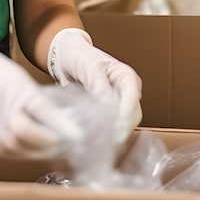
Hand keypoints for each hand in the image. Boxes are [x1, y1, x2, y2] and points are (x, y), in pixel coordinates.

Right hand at [0, 29, 82, 158]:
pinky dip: (16, 153)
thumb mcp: (19, 78)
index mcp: (16, 87)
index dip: (62, 127)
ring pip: (13, 146)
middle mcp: (0, 103)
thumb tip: (61, 124)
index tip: (77, 136)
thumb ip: (36, 101)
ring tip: (50, 150)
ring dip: (35, 152)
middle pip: (27, 134)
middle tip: (65, 146)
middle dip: (49, 144)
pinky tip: (28, 151)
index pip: (43, 111)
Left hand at [47, 28, 142, 142]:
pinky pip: (111, 126)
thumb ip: (99, 85)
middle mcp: (127, 92)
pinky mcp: (108, 114)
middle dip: (121, 128)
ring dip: (114, 133)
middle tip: (106, 141)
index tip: (117, 128)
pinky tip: (94, 140)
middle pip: (132, 114)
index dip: (126, 114)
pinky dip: (105, 133)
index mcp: (127, 77)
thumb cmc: (80, 57)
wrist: (67, 59)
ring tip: (99, 142)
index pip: (132, 98)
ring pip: (124, 124)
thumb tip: (107, 105)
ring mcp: (119, 104)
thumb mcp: (89, 67)